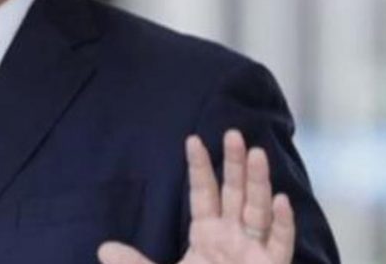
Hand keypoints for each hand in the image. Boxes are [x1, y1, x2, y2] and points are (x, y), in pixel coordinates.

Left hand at [97, 130, 294, 263]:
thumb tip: (103, 248)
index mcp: (207, 235)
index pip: (203, 193)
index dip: (199, 167)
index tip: (192, 139)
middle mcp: (233, 238)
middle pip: (235, 193)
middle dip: (234, 164)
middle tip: (232, 133)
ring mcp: (254, 254)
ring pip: (259, 211)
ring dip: (259, 183)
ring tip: (256, 153)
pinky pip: (279, 245)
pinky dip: (282, 225)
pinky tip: (281, 201)